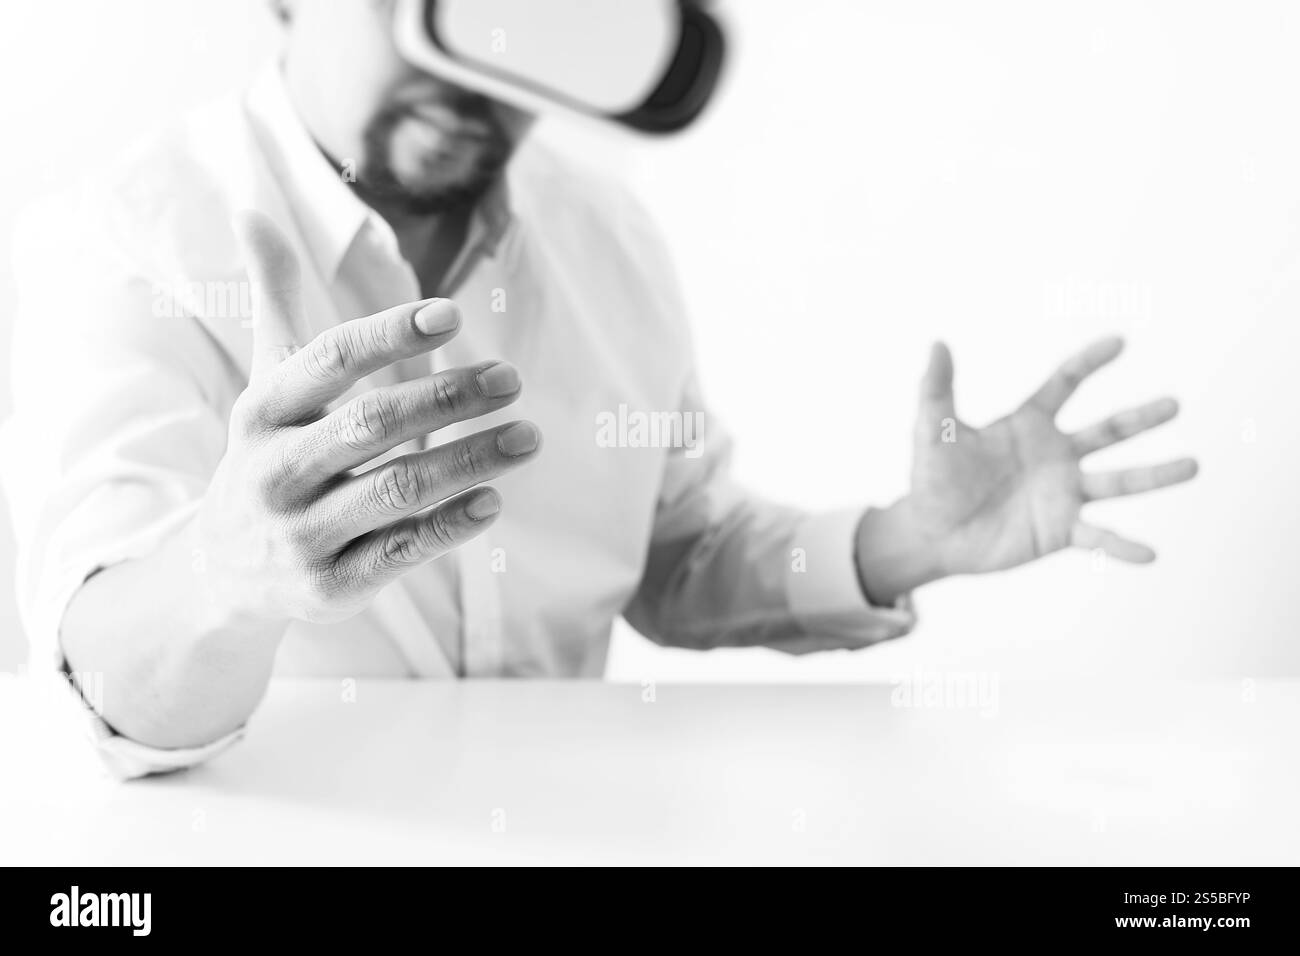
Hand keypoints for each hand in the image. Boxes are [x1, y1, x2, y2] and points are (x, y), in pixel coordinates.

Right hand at [193, 211, 540, 626]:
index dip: (389, 334)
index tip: (453, 315)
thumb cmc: (267, 456)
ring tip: (527, 437)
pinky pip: (399, 552)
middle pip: (371, 424)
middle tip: (512, 379)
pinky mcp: (331, 586)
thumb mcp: (264, 383)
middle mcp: (274, 471)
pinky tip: (493, 501)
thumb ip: (275, 300)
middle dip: (447, 398)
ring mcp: (300, 533)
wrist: (220, 573)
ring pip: (395, 491)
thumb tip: (250, 207)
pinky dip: (448, 527)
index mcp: (262, 410)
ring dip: (469, 461)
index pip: (328, 361)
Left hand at [856, 337, 1196, 602]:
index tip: (1118, 342)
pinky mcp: (1060, 530)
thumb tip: (937, 343)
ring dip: (1156, 475)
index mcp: (1028, 424)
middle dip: (1142, 418)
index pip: (1064, 384)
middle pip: (1108, 431)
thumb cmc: (932, 478)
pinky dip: (1123, 546)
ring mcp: (1063, 492)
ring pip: (1119, 480)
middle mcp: (1055, 455)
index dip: (1089, 362)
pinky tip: (1151, 554)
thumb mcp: (933, 430)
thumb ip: (937, 387)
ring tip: (1193, 466)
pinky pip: (1099, 537)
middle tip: (1175, 404)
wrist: (931, 533)